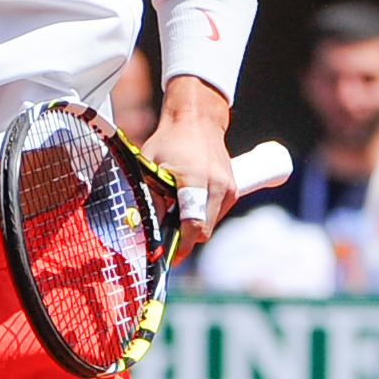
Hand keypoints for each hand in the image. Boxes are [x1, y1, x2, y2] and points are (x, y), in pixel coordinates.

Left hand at [144, 83, 237, 257]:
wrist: (198, 120)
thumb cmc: (170, 141)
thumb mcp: (151, 167)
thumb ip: (150, 199)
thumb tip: (146, 231)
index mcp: (197, 180)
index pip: (193, 224)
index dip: (180, 245)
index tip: (168, 257)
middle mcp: (219, 187)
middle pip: (202, 231)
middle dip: (184, 237)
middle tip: (164, 233)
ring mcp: (229, 189)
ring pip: (209, 224)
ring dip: (191, 225)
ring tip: (175, 206)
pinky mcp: (233, 190)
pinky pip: (215, 215)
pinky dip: (200, 214)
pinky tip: (188, 199)